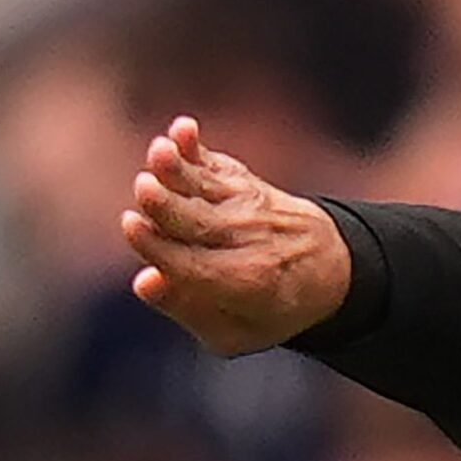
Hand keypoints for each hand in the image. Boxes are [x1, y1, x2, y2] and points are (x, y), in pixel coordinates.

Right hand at [120, 116, 352, 354]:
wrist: (331, 270)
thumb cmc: (268, 308)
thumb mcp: (237, 333)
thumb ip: (188, 310)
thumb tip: (144, 281)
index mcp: (245, 284)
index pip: (191, 264)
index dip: (156, 246)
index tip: (130, 224)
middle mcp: (248, 241)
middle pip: (198, 221)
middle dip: (167, 205)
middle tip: (143, 189)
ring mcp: (248, 208)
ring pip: (206, 187)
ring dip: (178, 168)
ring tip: (159, 151)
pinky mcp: (243, 183)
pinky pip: (217, 163)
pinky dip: (197, 146)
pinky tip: (183, 128)